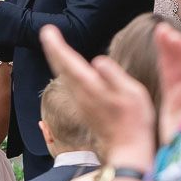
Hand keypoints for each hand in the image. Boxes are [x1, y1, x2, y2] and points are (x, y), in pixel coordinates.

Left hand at [39, 24, 155, 168]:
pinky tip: (67, 67)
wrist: (126, 150)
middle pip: (62, 67)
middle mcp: (80, 94)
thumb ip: (114, 76)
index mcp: (91, 87)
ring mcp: (81, 102)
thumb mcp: (132, 94)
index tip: (47, 31)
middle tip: (46, 32)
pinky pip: (70, 84)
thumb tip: (98, 60)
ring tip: (54, 43)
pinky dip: (65, 71)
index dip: (57, 45)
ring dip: (57, 58)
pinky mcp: (84, 107)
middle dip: (53, 48)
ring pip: (64, 76)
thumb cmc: (134, 122)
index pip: (69, 62)